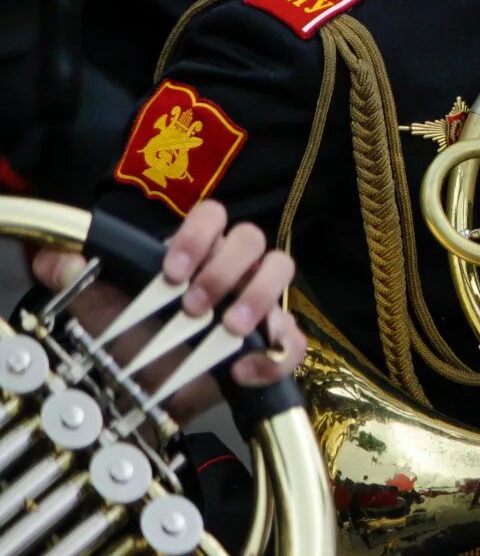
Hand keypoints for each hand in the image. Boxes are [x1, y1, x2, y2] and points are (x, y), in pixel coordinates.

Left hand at [31, 201, 306, 419]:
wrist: (145, 394)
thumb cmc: (126, 340)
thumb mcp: (95, 306)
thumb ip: (73, 276)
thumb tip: (56, 258)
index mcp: (197, 250)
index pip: (213, 215)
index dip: (197, 235)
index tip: (172, 272)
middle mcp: (232, 268)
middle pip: (252, 238)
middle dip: (224, 270)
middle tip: (193, 306)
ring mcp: (257, 302)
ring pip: (281, 270)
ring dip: (258, 297)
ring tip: (230, 328)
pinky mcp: (270, 344)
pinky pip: (293, 339)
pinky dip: (275, 353)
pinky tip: (244, 369)